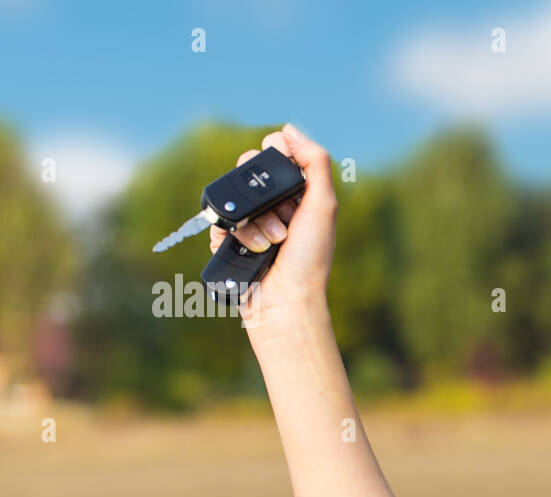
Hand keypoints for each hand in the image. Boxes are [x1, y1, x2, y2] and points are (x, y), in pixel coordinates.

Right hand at [209, 123, 336, 333]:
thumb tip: (289, 129)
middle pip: (250, 171)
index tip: (283, 174)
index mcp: (299, 194)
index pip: (276, 154)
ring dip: (254, 220)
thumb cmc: (310, 259)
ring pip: (235, 196)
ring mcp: (251, 222)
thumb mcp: (323, 207)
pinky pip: (217, 220)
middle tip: (285, 221)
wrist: (286, 302)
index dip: (276, 157)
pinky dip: (234, 233)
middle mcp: (275, 205)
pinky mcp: (230, 240)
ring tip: (272, 243)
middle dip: (266, 195)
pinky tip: (254, 250)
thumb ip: (315, 163)